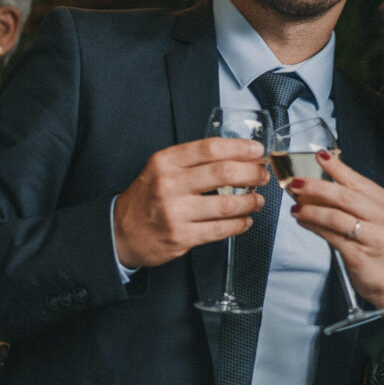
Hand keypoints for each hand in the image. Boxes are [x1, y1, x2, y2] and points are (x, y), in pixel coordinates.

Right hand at [113, 137, 269, 266]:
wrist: (121, 231)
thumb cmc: (148, 197)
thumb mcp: (162, 168)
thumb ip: (194, 161)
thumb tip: (239, 156)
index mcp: (165, 161)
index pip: (210, 148)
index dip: (240, 148)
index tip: (257, 150)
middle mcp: (169, 184)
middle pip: (223, 173)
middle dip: (252, 173)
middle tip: (262, 175)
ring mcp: (175, 212)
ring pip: (226, 204)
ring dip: (250, 201)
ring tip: (258, 200)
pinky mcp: (181, 237)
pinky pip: (220, 230)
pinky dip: (239, 224)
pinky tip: (245, 220)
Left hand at [289, 152, 383, 308]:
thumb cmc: (381, 249)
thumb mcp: (375, 219)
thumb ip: (353, 203)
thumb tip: (319, 186)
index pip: (356, 179)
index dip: (336, 166)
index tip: (319, 155)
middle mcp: (381, 216)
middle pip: (344, 195)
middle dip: (316, 187)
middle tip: (296, 183)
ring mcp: (372, 236)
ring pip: (336, 216)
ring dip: (311, 209)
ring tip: (296, 207)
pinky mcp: (360, 255)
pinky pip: (331, 236)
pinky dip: (314, 227)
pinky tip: (304, 221)